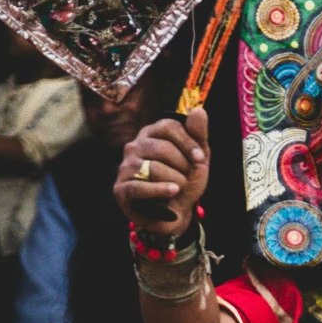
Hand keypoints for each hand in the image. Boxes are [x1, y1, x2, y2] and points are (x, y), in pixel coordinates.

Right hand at [115, 107, 208, 240]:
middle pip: (161, 147)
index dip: (187, 142)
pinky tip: (173, 191)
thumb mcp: (197, 159)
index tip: (200, 158)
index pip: (167, 126)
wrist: (177, 213)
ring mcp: (125, 168)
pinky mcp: (121, 189)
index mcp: (151, 134)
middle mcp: (134, 147)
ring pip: (152, 167)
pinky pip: (139, 187)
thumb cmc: (184, 181)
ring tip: (180, 188)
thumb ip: (198, 135)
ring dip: (174, 179)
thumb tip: (199, 110)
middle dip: (182, 165)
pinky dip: (159, 190)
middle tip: (188, 177)